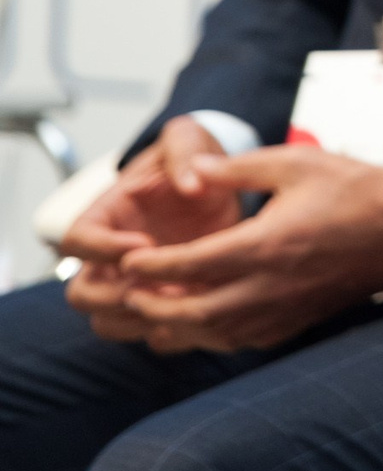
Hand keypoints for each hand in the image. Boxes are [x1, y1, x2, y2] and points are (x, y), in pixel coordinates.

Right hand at [60, 115, 242, 340]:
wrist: (218, 183)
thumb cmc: (193, 160)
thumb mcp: (188, 140)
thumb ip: (185, 152)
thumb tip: (191, 184)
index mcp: (106, 215)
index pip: (76, 240)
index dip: (103, 248)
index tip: (146, 244)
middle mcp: (109, 256)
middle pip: (81, 293)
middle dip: (112, 298)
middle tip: (156, 286)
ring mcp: (132, 282)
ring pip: (107, 321)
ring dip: (138, 320)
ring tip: (181, 305)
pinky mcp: (160, 299)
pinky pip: (147, 330)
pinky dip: (169, 331)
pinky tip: (203, 314)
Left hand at [111, 147, 382, 353]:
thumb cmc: (356, 188)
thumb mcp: (295, 162)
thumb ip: (236, 168)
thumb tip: (190, 170)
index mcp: (266, 244)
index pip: (189, 265)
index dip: (149, 266)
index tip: (126, 260)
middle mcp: (271, 285)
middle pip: (193, 312)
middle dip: (153, 305)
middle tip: (130, 292)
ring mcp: (285, 309)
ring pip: (215, 334)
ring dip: (178, 327)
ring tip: (155, 311)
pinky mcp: (298, 320)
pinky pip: (243, 340)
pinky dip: (213, 336)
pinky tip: (202, 322)